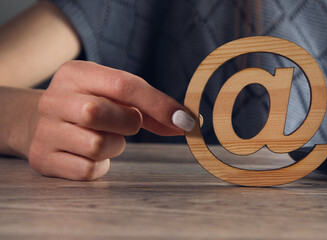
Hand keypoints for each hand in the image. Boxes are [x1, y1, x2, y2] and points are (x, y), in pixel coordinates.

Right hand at [27, 61, 194, 179]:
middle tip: (128, 124)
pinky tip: (90, 154)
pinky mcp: (43, 159)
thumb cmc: (89, 105)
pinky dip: (99, 166)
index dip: (158, 104)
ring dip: (115, 146)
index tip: (186, 121)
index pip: (121, 84)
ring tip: (106, 137)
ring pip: (96, 145)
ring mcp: (45, 130)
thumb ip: (150, 106)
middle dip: (127, 123)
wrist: (35, 123)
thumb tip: (188, 122)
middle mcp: (53, 99)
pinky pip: (87, 170)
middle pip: (99, 112)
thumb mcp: (113, 94)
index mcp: (75, 73)